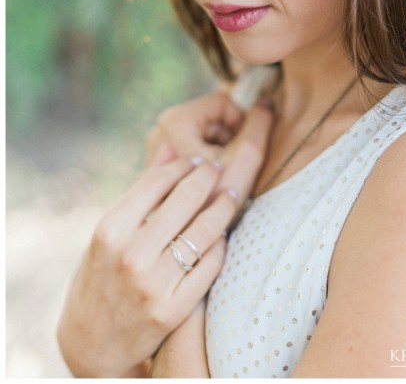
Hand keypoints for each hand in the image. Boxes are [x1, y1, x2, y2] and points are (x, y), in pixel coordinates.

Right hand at [57, 159, 228, 376]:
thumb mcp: (110, 233)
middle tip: (218, 168)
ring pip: (205, 231)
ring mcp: (154, 285)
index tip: (195, 159)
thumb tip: (171, 145)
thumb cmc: (101, 275)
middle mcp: (131, 256)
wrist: (92, 344)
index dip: (181, 165)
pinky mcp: (173, 310)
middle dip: (207, 178)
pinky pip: (210, 265)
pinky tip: (222, 233)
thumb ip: (142, 190)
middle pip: (185, 200)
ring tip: (230, 195)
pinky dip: (220, 244)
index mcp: (110, 231)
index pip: (156, 182)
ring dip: (223, 207)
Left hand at [145, 92, 274, 213]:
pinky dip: (202, 161)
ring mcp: (154, 146)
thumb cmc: (213, 204)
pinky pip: (188, 147)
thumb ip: (257, 128)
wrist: (175, 246)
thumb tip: (266, 101)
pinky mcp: (155, 160)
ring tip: (219, 178)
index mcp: (176, 122)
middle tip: (230, 167)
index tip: (242, 150)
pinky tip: (205, 184)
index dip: (241, 124)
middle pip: (210, 118)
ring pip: (200, 133)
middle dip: (226, 140)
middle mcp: (159, 129)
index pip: (222, 104)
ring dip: (216, 151)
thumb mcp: (244, 163)